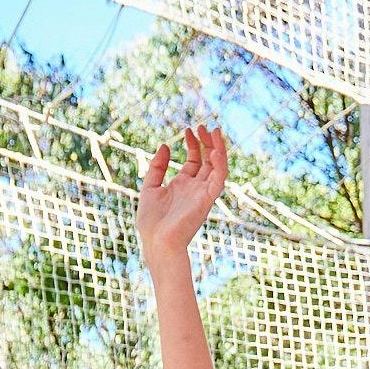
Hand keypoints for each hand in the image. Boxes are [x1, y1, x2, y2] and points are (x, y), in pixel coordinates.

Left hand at [136, 125, 227, 259]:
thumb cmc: (151, 222)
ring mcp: (202, 193)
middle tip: (203, 126)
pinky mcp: (207, 200)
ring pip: (217, 167)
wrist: (156, 242)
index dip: (193, 144)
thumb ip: (157, 167)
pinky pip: (219, 179)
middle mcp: (195, 188)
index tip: (187, 130)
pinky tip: (215, 150)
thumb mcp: (149, 187)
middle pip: (208, 161)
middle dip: (207, 142)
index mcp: (183, 185)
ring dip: (218, 149)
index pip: (194, 160)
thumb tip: (166, 145)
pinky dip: (220, 164)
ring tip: (214, 131)